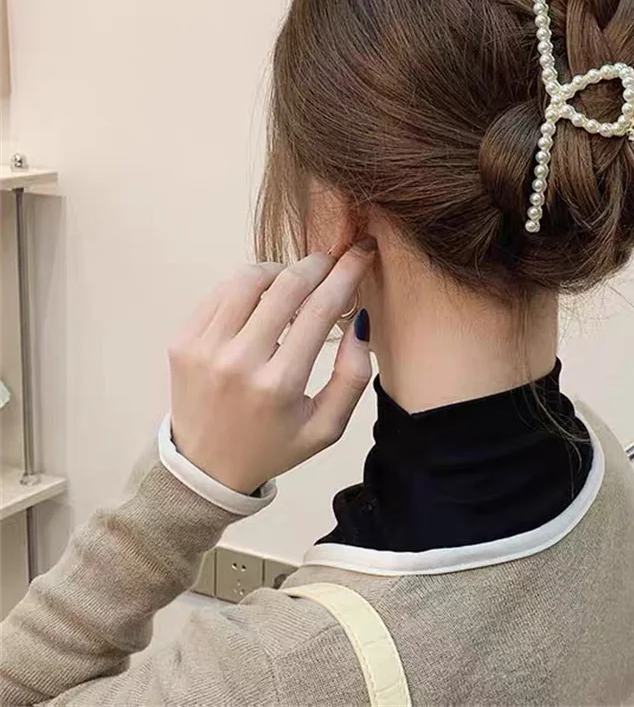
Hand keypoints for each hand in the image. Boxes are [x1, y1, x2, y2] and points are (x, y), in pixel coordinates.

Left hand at [167, 243, 375, 494]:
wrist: (204, 469)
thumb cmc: (274, 445)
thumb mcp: (327, 426)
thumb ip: (353, 375)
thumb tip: (358, 320)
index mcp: (279, 385)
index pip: (320, 309)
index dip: (347, 273)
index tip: (362, 252)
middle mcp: (239, 361)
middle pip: (287, 285)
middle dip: (318, 263)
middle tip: (333, 261)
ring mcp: (205, 348)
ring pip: (250, 278)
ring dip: (281, 269)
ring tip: (296, 281)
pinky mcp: (182, 341)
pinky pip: (220, 292)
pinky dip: (249, 285)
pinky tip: (262, 299)